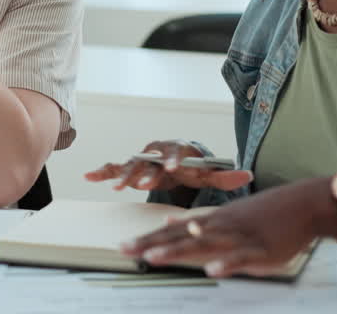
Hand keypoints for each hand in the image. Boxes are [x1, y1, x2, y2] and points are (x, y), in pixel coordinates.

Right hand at [83, 140, 252, 191]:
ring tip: (115, 187)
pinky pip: (113, 167)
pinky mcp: (129, 166)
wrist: (175, 160)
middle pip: (150, 160)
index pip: (176, 153)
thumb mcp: (209, 172)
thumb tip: (248, 175)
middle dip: (145, 172)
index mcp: (177, 150)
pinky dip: (102, 171)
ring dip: (122, 175)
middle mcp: (156, 151)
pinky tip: (88, 176)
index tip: (172, 168)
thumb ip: (225, 175)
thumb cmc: (193, 166)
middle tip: (142, 184)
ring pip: (130, 164)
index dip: (173, 160)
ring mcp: (141, 158)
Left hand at [120, 177, 331, 277]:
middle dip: (153, 244)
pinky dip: (228, 264)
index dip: (148, 239)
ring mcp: (240, 237)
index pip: (174, 231)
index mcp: (212, 221)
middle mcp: (221, 227)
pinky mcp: (261, 250)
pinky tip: (213, 271)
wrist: (302, 203)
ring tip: (154, 258)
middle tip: (124, 250)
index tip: (123, 246)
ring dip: (180, 250)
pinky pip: (242, 258)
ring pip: (205, 245)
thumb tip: (168, 223)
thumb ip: (198, 222)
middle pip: (181, 237)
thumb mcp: (227, 215)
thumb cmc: (264, 213)